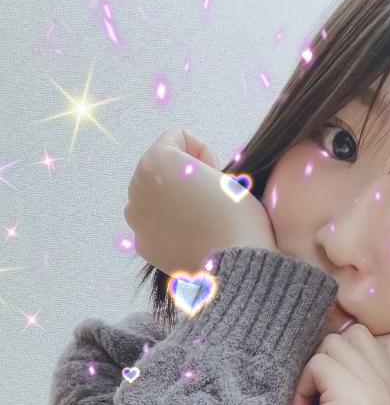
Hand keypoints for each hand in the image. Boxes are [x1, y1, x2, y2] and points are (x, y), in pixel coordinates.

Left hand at [123, 127, 276, 274]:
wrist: (237, 265)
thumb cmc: (237, 216)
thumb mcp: (221, 171)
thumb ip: (195, 166)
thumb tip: (185, 182)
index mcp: (155, 161)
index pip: (179, 138)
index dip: (205, 154)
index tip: (218, 176)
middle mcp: (136, 187)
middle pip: (162, 168)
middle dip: (183, 178)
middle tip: (209, 198)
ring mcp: (136, 219)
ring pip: (155, 196)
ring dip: (174, 201)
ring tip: (201, 218)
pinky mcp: (143, 245)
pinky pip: (154, 224)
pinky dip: (170, 227)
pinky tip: (191, 236)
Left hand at [273, 324, 389, 404]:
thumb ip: (361, 390)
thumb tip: (338, 338)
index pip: (389, 342)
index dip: (352, 355)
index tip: (331, 391)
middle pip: (360, 336)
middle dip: (328, 361)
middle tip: (315, 404)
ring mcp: (380, 404)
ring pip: (337, 344)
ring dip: (311, 375)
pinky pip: (318, 364)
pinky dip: (301, 389)